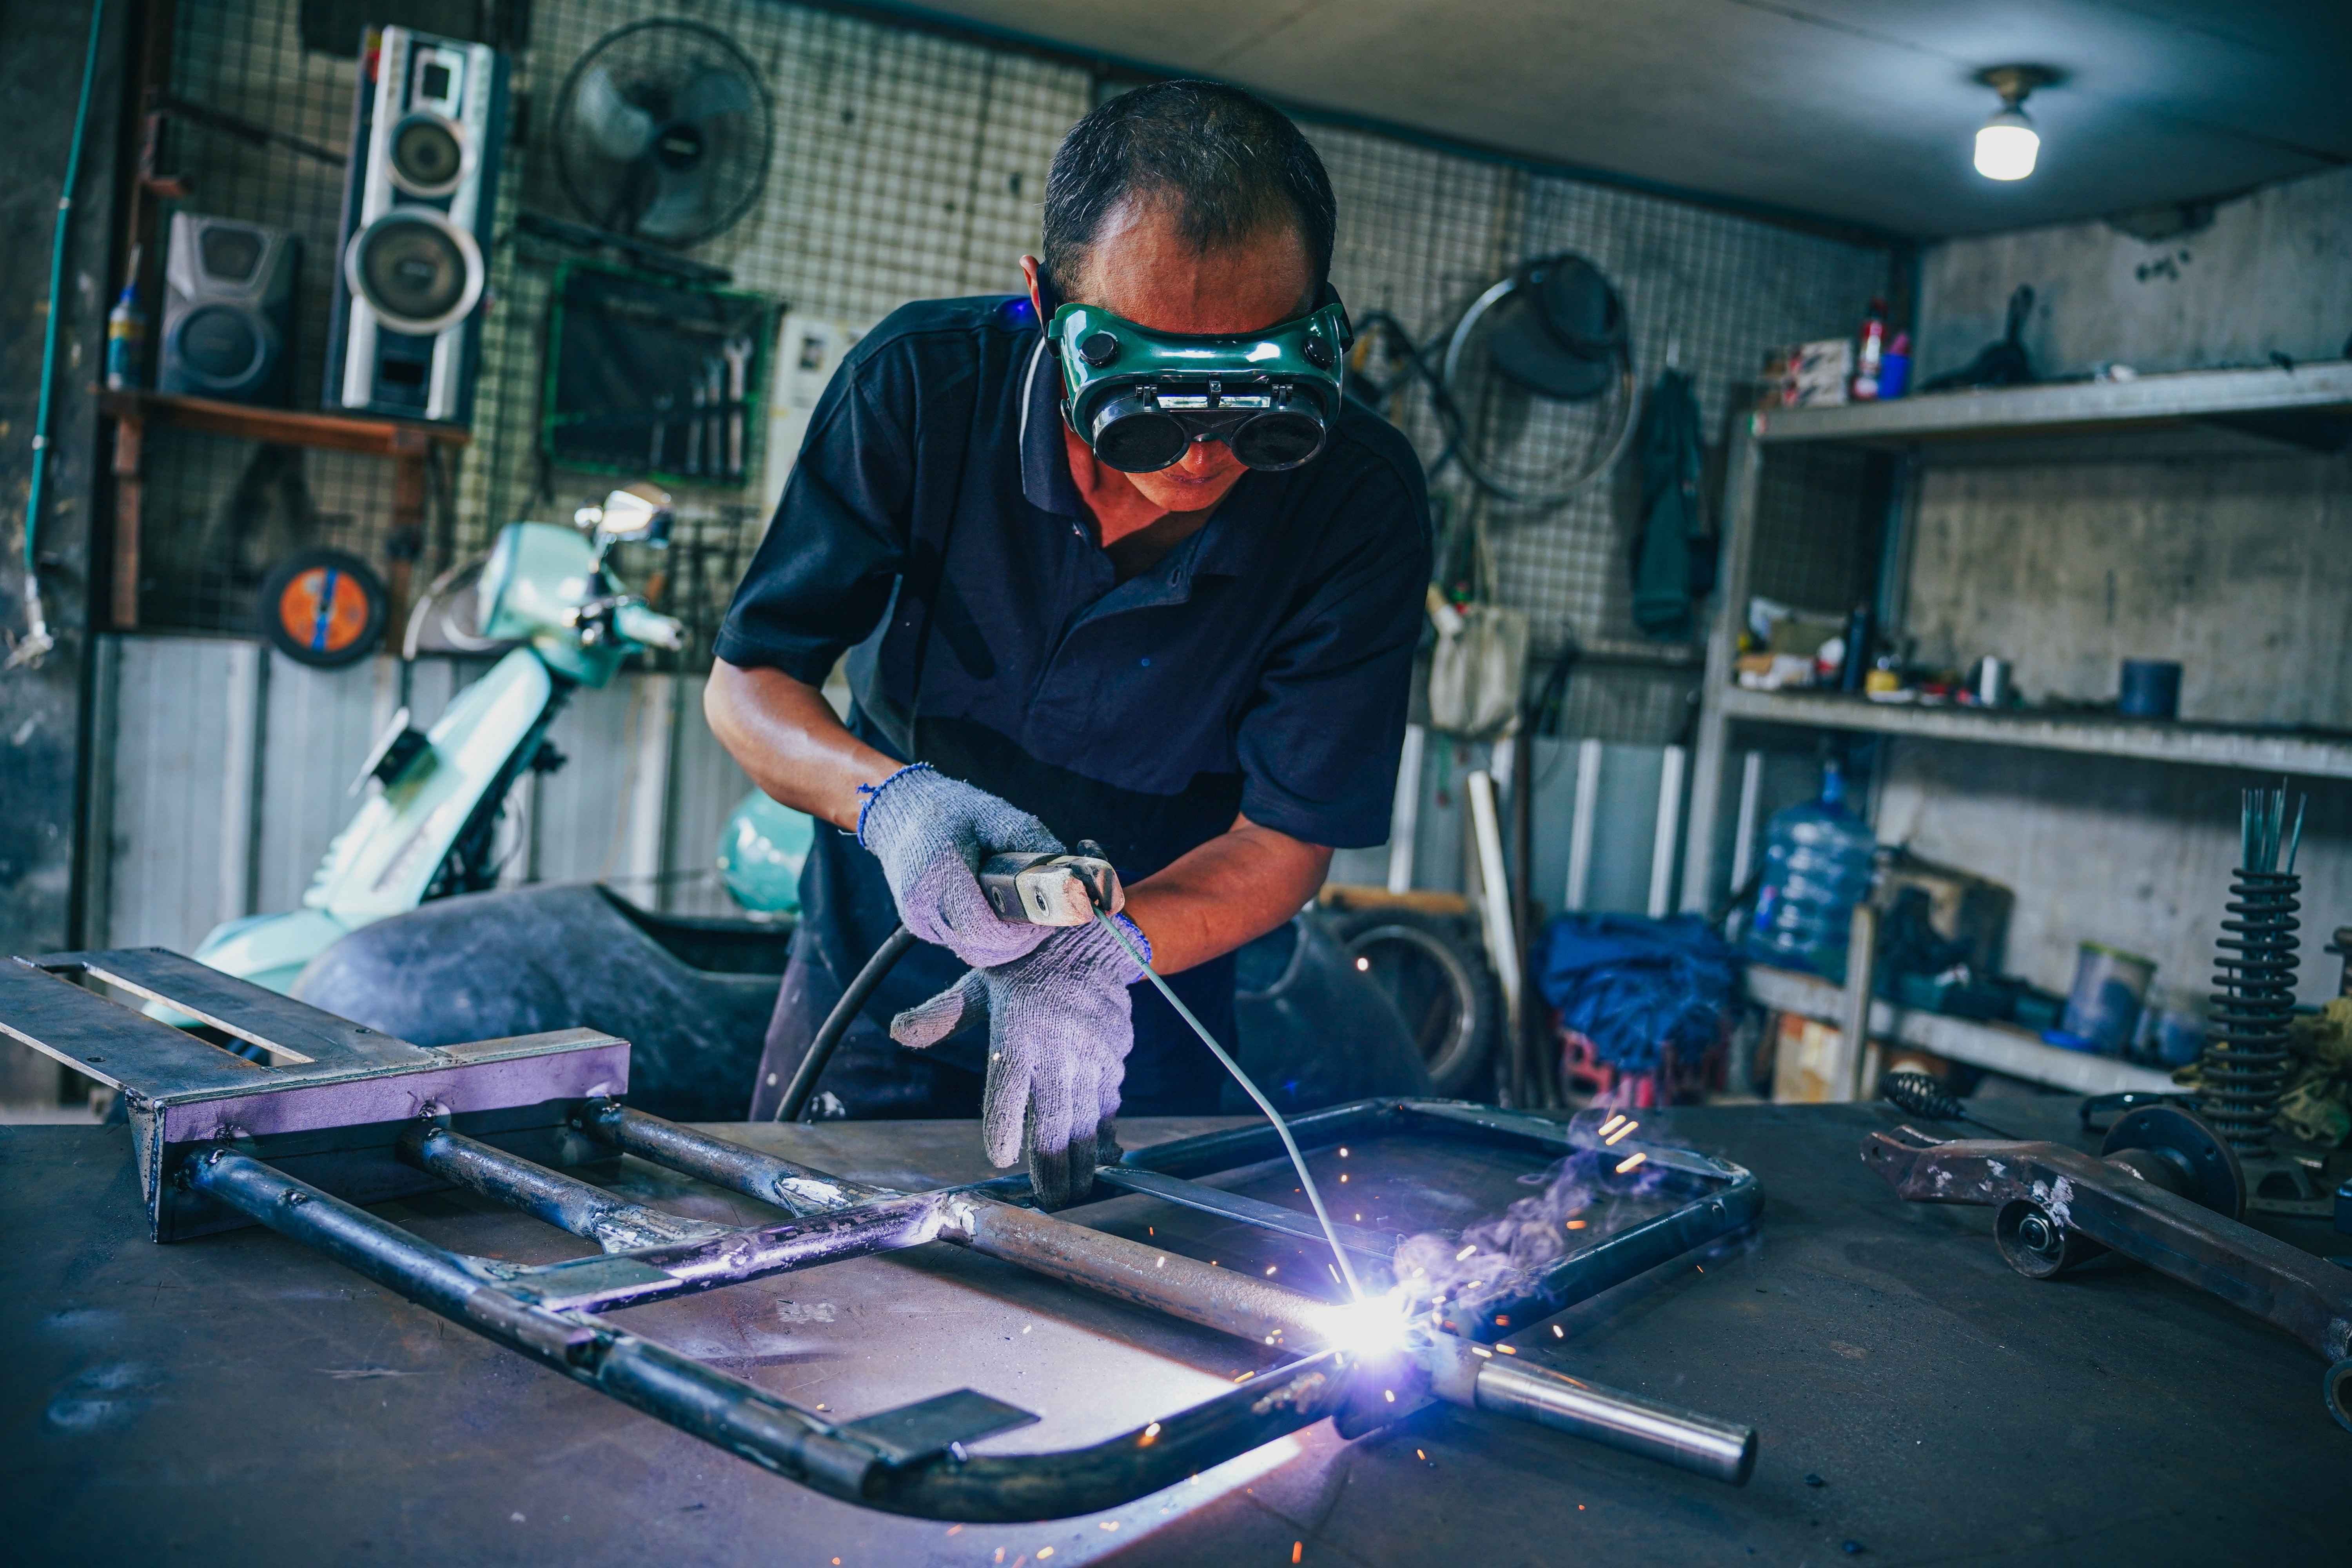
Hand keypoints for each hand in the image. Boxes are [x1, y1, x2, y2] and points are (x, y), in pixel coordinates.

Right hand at [857, 763, 1063, 967]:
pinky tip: (1000, 909)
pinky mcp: (922, 927)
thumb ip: (1032, 843)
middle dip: (1020, 939)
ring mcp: (920, 921)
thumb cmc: (949, 809)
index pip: (985, 929)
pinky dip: (989, 936)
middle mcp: (922, 907)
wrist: (901, 810)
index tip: (1048, 914)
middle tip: (1044, 915)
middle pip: (983, 949)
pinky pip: (965, 944)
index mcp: (937, 875)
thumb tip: (1070, 871)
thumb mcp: (995, 813)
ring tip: (1025, 911)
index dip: (1023, 930)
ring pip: (975, 953)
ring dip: (1006, 941)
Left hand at [888, 915, 1148, 1205]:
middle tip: (1051, 1202)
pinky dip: (1105, 1131)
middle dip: (1054, 1166)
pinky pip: (1110, 1102)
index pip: (1008, 1086)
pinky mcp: (1115, 1055)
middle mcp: (1058, 1047)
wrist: (1084, 941)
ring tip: (1076, 1192)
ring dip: (1083, 1159)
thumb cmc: (1019, 970)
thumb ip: (940, 1015)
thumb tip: (898, 1031)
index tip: (999, 1157)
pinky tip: (1102, 1156)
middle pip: (1055, 1118)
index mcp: (1017, 1031)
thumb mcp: (976, 986)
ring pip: (1088, 1118)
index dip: (1004, 1124)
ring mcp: (1092, 1053)